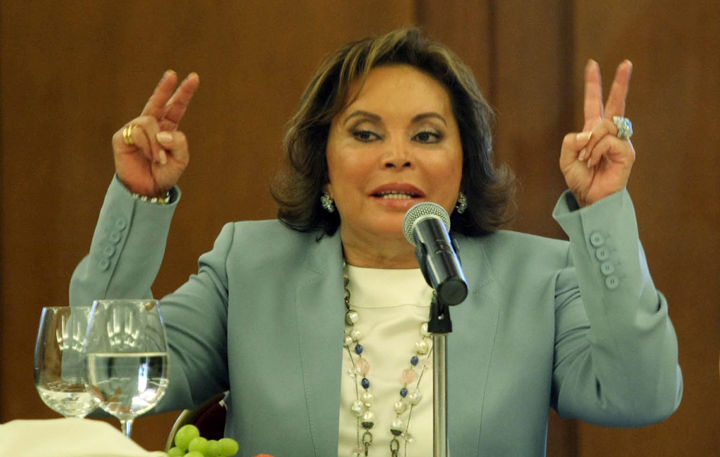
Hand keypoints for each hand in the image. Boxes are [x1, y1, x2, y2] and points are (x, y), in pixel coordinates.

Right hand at [111, 70, 199, 196]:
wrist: (148, 190)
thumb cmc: (164, 174)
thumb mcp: (181, 159)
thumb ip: (178, 142)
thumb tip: (162, 131)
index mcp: (167, 128)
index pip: (176, 107)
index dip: (184, 93)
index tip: (194, 77)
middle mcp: (151, 125)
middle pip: (158, 101)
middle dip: (165, 87)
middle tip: (172, 74)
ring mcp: (135, 129)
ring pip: (149, 121)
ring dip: (158, 143)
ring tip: (160, 159)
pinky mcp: (123, 136)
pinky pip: (138, 131)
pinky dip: (148, 145)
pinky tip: (150, 157)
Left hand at [559, 60, 634, 206]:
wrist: (591, 199)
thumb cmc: (580, 180)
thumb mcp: (566, 159)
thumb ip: (570, 142)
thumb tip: (588, 132)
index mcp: (593, 131)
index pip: (594, 103)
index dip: (593, 85)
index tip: (593, 65)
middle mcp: (608, 133)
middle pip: (616, 103)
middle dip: (620, 83)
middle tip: (626, 63)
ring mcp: (620, 142)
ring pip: (604, 126)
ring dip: (590, 144)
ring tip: (587, 160)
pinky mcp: (626, 152)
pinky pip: (608, 141)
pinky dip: (596, 151)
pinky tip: (594, 162)